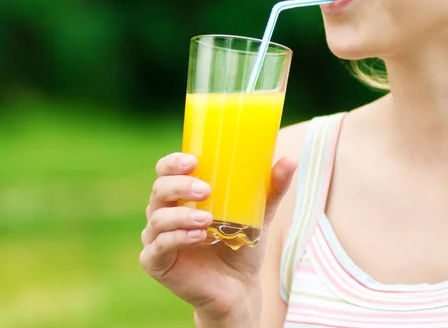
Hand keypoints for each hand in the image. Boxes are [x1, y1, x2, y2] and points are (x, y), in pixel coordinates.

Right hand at [140, 152, 296, 321]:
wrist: (240, 287)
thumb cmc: (242, 242)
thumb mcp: (259, 212)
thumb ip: (272, 187)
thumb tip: (291, 159)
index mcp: (182, 194)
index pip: (166, 170)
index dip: (173, 162)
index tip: (193, 160)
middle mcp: (165, 212)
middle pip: (159, 189)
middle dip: (179, 185)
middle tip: (206, 188)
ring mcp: (157, 237)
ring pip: (157, 217)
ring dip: (181, 214)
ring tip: (207, 218)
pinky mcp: (157, 262)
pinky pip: (158, 246)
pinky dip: (176, 238)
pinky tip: (198, 236)